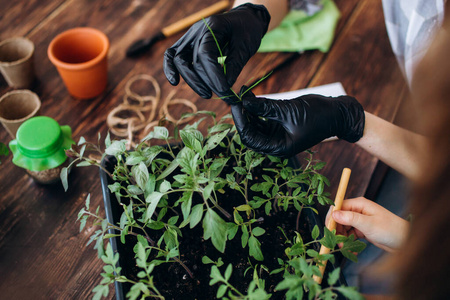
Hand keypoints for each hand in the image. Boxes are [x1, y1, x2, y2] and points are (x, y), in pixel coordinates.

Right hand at [163, 3, 269, 101]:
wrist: (244, 20)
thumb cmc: (246, 31)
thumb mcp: (246, 46)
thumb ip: (234, 66)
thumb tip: (225, 88)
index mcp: (213, 26)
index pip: (206, 53)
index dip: (214, 75)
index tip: (224, 90)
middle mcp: (197, 30)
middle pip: (192, 60)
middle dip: (206, 81)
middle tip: (222, 94)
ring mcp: (189, 37)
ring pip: (179, 60)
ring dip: (192, 80)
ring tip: (207, 94)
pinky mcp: (186, 45)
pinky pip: (172, 56)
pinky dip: (171, 69)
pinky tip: (175, 82)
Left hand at [231, 89, 364, 156]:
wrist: (336, 113)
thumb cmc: (317, 115)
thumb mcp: (289, 110)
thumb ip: (266, 107)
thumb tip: (244, 102)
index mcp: (278, 148)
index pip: (250, 138)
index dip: (240, 122)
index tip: (235, 104)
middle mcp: (275, 144)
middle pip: (250, 131)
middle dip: (242, 115)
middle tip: (236, 97)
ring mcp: (277, 134)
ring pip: (255, 123)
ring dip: (248, 109)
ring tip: (243, 93)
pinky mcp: (279, 124)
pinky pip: (263, 117)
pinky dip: (257, 107)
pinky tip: (251, 95)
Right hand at [325, 197, 409, 252]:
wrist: (405, 241)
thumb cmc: (390, 229)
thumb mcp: (368, 224)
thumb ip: (350, 218)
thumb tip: (334, 214)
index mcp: (359, 204)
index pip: (339, 206)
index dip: (332, 217)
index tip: (328, 229)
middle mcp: (359, 210)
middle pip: (340, 218)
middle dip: (337, 230)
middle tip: (337, 242)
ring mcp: (361, 220)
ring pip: (344, 227)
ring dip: (342, 237)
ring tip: (345, 247)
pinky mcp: (363, 230)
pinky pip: (351, 234)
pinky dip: (349, 242)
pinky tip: (351, 250)